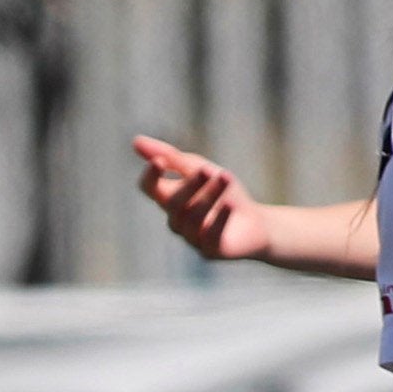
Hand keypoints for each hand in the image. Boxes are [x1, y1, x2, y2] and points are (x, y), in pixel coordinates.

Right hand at [132, 136, 268, 260]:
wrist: (255, 222)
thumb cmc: (224, 193)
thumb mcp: (199, 168)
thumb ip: (171, 157)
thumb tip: (136, 141)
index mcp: (168, 198)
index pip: (149, 188)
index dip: (151, 176)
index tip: (161, 161)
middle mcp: (175, 220)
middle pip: (173, 203)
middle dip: (191, 185)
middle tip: (208, 170)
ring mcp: (191, 237)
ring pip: (193, 216)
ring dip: (210, 195)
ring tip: (226, 178)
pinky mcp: (210, 250)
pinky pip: (210, 235)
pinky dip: (219, 218)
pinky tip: (228, 204)